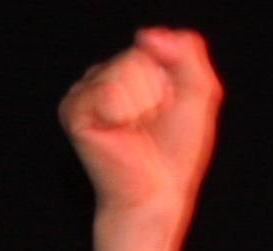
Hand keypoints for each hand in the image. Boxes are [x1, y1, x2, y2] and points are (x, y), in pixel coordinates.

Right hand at [63, 30, 220, 242]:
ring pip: (124, 69)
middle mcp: (106, 74)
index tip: (167, 111)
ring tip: (134, 130)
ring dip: (141, 106)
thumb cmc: (174, 151)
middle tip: (150, 125)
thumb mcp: (198, 90)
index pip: (156, 44)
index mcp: (133, 67)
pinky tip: (116, 132)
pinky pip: (107, 91)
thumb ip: (187, 52)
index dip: (171, 81)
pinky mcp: (74, 109)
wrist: (154, 193)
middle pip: (139, 56)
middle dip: (156, 93)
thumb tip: (146, 35)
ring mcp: (86, 90)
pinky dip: (121, 114)